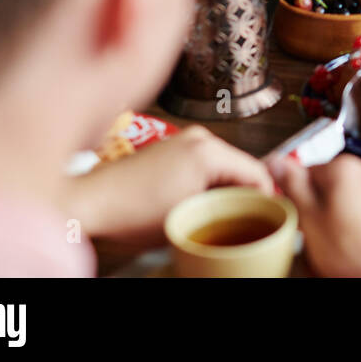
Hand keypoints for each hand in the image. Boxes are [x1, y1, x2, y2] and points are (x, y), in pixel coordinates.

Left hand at [62, 126, 273, 244]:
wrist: (90, 202)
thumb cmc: (131, 212)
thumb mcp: (190, 218)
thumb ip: (229, 210)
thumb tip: (254, 212)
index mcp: (209, 151)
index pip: (258, 172)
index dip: (268, 198)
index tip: (270, 219)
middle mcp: (201, 138)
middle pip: (243, 167)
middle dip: (247, 195)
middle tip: (249, 223)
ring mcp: (186, 140)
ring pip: (226, 167)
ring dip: (228, 190)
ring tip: (223, 218)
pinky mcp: (174, 148)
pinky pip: (207, 164)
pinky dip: (211, 184)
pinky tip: (202, 205)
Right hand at [270, 154, 360, 277]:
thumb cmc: (357, 255)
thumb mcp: (311, 221)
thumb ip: (293, 187)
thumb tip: (275, 160)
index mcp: (344, 167)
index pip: (307, 174)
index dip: (300, 200)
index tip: (302, 220)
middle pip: (333, 185)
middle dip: (324, 209)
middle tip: (322, 238)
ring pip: (354, 198)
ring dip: (345, 216)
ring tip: (345, 245)